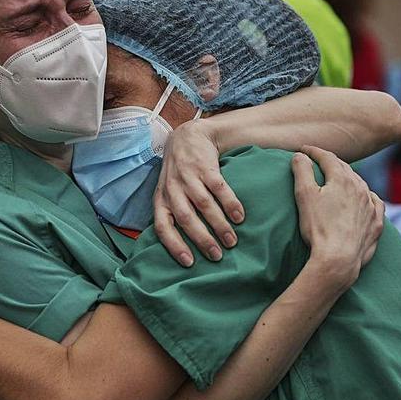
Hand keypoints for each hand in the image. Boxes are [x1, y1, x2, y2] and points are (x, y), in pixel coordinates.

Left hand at [154, 119, 244, 266]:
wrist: (187, 137)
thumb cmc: (178, 173)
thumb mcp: (166, 192)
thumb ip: (171, 213)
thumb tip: (182, 247)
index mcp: (161, 200)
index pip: (162, 227)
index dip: (174, 246)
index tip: (189, 262)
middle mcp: (172, 189)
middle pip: (186, 219)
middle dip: (202, 240)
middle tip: (217, 256)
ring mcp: (188, 177)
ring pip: (204, 205)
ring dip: (219, 225)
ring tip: (232, 241)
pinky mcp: (204, 167)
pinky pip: (219, 188)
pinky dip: (230, 204)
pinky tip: (240, 217)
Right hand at [291, 146, 383, 291]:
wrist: (339, 259)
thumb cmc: (318, 227)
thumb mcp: (304, 195)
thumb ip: (302, 171)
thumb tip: (300, 155)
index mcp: (342, 179)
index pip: (327, 158)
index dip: (314, 151)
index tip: (303, 150)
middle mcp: (360, 188)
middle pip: (345, 169)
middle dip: (331, 162)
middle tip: (318, 161)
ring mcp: (371, 206)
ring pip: (361, 184)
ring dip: (349, 178)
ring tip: (339, 178)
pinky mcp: (376, 223)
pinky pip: (376, 203)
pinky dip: (368, 196)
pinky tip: (366, 198)